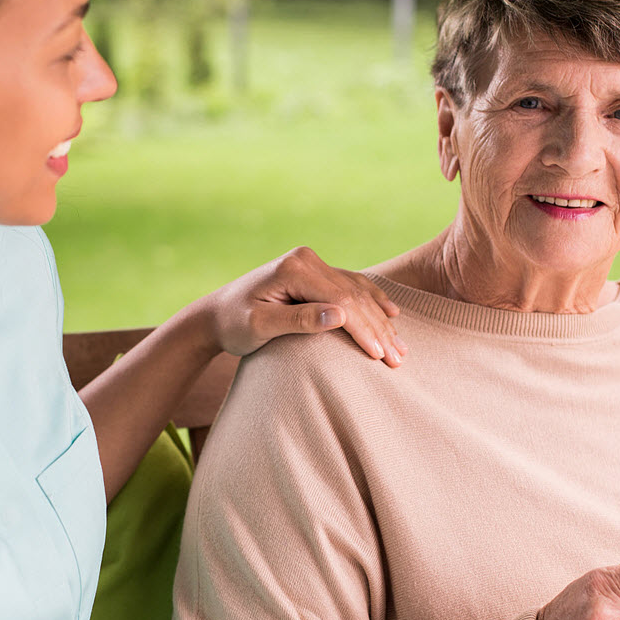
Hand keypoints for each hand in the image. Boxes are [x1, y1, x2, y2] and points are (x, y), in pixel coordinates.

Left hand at [204, 247, 407, 365]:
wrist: (217, 313)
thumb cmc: (234, 324)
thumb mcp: (259, 327)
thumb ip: (298, 320)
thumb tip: (340, 316)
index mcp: (294, 268)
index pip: (342, 301)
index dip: (365, 330)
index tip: (380, 356)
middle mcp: (307, 260)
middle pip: (354, 296)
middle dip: (379, 329)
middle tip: (398, 359)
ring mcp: (312, 263)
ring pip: (358, 291)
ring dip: (381, 319)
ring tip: (401, 346)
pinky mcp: (315, 272)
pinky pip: (352, 285)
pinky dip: (374, 301)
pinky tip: (392, 313)